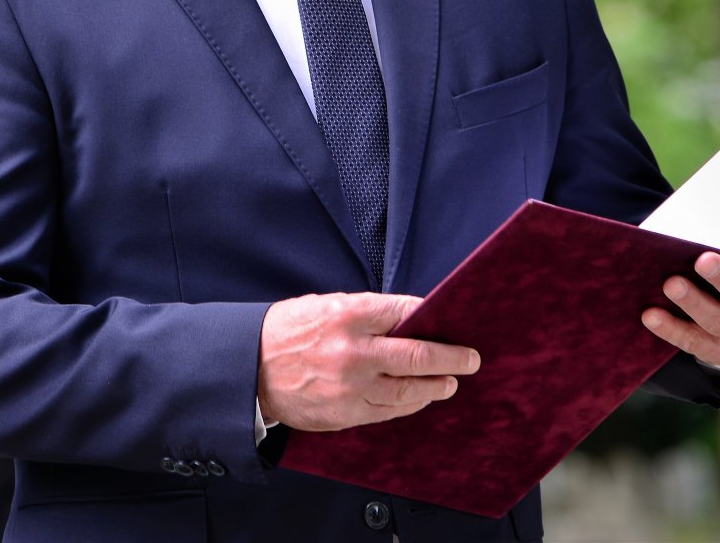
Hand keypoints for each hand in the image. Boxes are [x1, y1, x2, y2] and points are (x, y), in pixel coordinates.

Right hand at [256, 292, 479, 431]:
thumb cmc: (287, 332)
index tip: (449, 321)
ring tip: (449, 381)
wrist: (249, 369)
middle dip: (452, 358)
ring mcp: (352, 386)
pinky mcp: (346, 413)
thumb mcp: (324, 306)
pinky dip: (410, 404)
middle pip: (419, 355)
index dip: (433, 316)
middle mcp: (354, 351)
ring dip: (436, 386)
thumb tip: (408, 320)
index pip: (407, 312)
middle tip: (471, 358)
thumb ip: (366, 314)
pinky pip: (390, 411)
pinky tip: (420, 398)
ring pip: (410, 390)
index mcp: (348, 314)